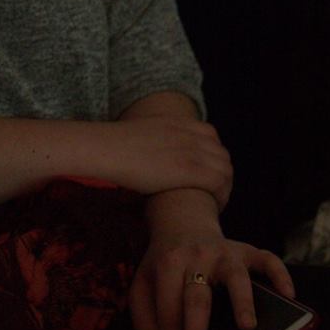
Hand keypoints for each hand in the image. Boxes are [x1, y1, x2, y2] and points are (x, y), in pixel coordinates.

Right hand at [105, 116, 233, 209]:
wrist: (104, 148)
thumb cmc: (111, 146)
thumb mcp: (140, 133)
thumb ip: (154, 140)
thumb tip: (148, 155)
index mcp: (177, 122)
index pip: (211, 136)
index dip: (213, 155)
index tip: (205, 172)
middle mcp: (188, 134)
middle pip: (221, 153)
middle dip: (222, 174)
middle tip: (212, 193)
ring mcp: (189, 151)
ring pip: (225, 169)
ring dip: (225, 187)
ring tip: (214, 203)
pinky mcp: (187, 169)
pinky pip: (218, 182)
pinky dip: (222, 195)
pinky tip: (214, 206)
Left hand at [128, 227, 295, 329]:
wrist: (182, 223)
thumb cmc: (164, 264)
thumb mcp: (143, 284)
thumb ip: (144, 315)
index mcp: (168, 265)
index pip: (167, 309)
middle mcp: (197, 257)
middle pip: (197, 297)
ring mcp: (225, 252)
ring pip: (236, 276)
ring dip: (242, 301)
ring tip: (248, 327)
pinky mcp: (247, 250)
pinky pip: (268, 259)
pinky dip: (280, 275)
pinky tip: (289, 295)